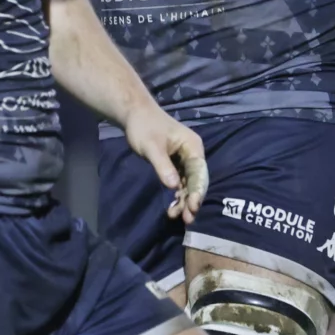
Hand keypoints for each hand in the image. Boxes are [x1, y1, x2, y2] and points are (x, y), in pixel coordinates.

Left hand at [122, 102, 208, 221]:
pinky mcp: (176, 164)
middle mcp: (193, 154)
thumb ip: (163, 166)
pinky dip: (177, 194)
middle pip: (196, 181)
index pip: (199, 173)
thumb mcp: (152, 147)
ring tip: (176, 216)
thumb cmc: (144, 127)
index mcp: (193, 147)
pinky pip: (180, 182)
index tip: (193, 207)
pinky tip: (172, 207)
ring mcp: (185, 160)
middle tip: (187, 219)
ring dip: (184, 200)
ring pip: (188, 184)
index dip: (197, 191)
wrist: (135, 115)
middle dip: (192, 199)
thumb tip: (174, 186)